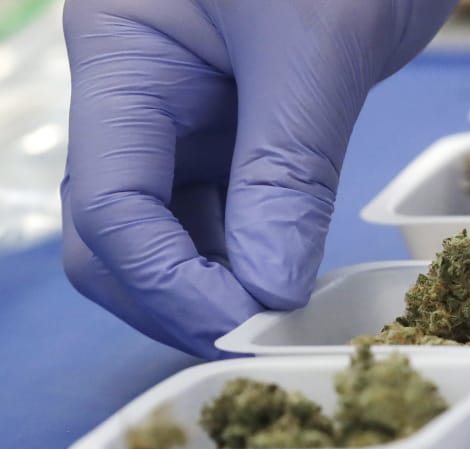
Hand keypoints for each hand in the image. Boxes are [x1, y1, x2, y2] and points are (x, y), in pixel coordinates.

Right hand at [61, 0, 456, 357]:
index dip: (171, 284)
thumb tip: (267, 289)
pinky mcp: (240, 131)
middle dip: (180, 298)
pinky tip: (292, 278)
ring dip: (220, 286)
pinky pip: (227, 214)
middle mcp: (141, 97)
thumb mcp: (318, 48)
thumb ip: (287, 170)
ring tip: (285, 318)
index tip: (250, 327)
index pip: (110, 205)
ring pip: (173, 235)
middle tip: (261, 338)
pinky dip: (254, 257)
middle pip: (120, 234)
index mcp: (124, 56)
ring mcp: (188, 118)